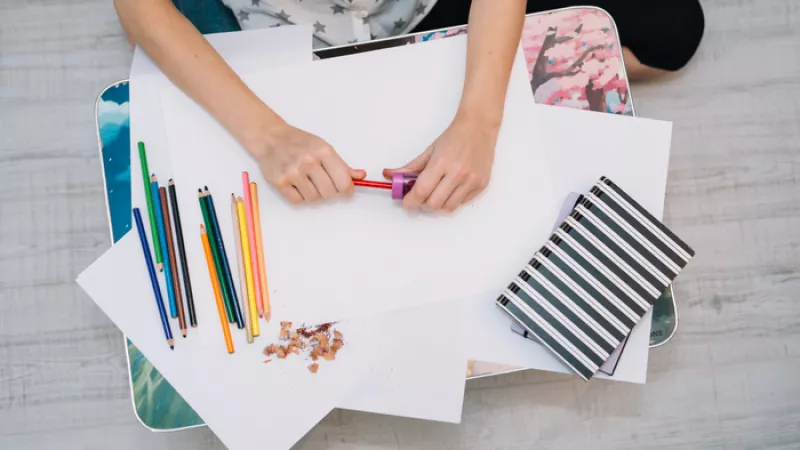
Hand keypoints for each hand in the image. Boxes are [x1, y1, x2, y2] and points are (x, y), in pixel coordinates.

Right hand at [249, 124, 365, 203]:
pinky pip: (297, 201)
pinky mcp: (279, 182)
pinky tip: (298, 185)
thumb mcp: (324, 148)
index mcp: (323, 152)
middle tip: (324, 184)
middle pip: (330, 193)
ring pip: (314, 199)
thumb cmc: (300, 143)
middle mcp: (308, 161)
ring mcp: (292, 172)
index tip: (345, 189)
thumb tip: (361, 176)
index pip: (343, 182)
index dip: (346, 189)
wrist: (271, 138)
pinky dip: (300, 197)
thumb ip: (342, 165)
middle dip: (330, 192)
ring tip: (308, 182)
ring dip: (314, 194)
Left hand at [382, 114, 498, 211]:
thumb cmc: (454, 137)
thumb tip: (390, 176)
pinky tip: (452, 187)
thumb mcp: (429, 150)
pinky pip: (461, 203)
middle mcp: (458, 173)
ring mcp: (471, 181)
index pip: (421, 191)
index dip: (411, 201)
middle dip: (424, 203)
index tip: (407, 202)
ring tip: (438, 191)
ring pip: (448, 208)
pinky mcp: (481, 185)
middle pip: (434, 204)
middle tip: (422, 195)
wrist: (478, 127)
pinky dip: (453, 200)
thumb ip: (410, 167)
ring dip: (439, 204)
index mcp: (441, 162)